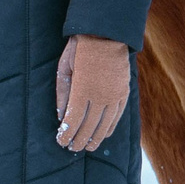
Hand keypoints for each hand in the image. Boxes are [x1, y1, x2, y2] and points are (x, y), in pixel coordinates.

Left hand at [54, 34, 129, 151]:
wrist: (106, 34)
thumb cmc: (79, 50)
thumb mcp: (64, 69)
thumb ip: (62, 95)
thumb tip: (61, 117)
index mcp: (82, 90)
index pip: (73, 121)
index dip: (67, 135)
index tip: (61, 142)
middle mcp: (99, 96)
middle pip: (88, 127)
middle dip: (79, 140)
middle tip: (72, 148)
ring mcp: (114, 95)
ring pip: (104, 125)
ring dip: (95, 138)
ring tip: (88, 147)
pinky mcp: (123, 92)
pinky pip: (117, 116)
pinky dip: (109, 127)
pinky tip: (103, 135)